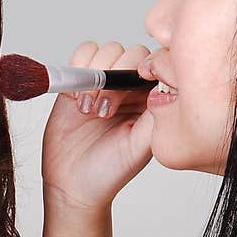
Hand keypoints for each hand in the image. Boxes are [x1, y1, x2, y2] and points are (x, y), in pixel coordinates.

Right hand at [41, 41, 155, 212]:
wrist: (74, 185)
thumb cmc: (109, 172)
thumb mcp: (142, 146)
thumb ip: (156, 113)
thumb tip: (162, 82)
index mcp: (151, 98)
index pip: (156, 62)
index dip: (144, 69)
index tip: (131, 90)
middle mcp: (129, 87)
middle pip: (130, 53)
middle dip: (116, 76)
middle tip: (105, 111)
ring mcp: (103, 82)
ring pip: (106, 50)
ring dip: (97, 76)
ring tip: (90, 110)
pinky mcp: (77, 83)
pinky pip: (81, 55)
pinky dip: (78, 69)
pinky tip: (77, 100)